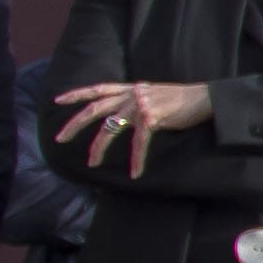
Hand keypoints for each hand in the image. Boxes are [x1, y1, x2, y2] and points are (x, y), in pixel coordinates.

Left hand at [52, 79, 212, 168]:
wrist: (204, 98)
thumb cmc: (180, 100)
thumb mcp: (152, 94)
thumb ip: (134, 99)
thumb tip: (123, 113)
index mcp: (130, 89)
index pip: (97, 89)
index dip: (76, 94)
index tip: (58, 101)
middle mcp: (130, 95)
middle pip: (95, 109)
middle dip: (75, 125)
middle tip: (60, 139)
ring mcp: (139, 106)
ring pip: (110, 128)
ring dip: (99, 148)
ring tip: (92, 163)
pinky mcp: (152, 119)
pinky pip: (139, 143)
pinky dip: (137, 160)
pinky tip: (136, 173)